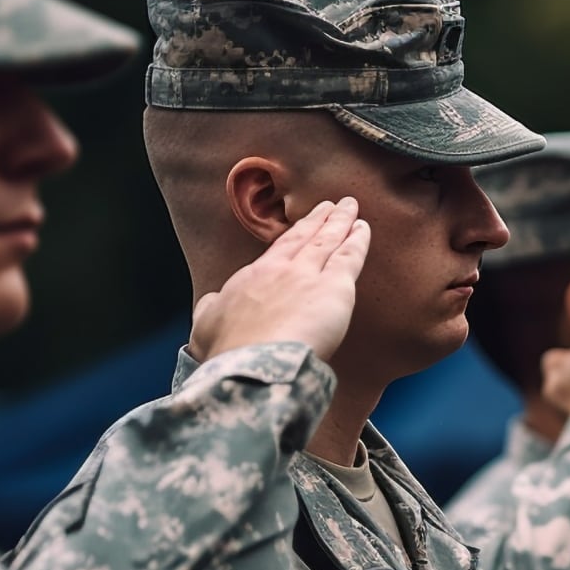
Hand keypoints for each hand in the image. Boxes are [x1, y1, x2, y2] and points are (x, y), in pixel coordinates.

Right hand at [190, 198, 370, 361]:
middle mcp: (283, 270)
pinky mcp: (335, 289)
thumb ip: (211, 309)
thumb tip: (212, 301)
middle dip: (321, 219)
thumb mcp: (205, 325)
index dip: (296, 233)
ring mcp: (309, 276)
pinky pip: (350, 257)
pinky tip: (363, 229)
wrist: (252, 364)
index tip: (305, 223)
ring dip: (341, 221)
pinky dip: (358, 240)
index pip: (281, 249)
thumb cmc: (228, 352)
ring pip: (328, 240)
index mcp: (254, 277)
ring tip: (351, 207)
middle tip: (332, 205)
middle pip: (307, 237)